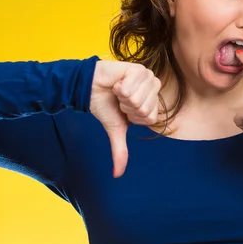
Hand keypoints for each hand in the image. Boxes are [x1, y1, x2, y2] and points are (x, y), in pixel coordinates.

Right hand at [89, 60, 160, 177]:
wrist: (89, 88)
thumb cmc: (105, 105)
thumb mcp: (115, 130)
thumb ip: (120, 151)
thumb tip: (117, 174)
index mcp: (152, 102)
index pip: (150, 117)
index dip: (133, 116)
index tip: (124, 109)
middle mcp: (153, 88)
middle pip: (145, 108)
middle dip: (127, 107)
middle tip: (120, 99)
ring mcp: (147, 77)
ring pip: (139, 98)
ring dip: (123, 97)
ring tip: (118, 91)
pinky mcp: (138, 68)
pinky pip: (131, 86)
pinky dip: (120, 88)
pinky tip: (117, 83)